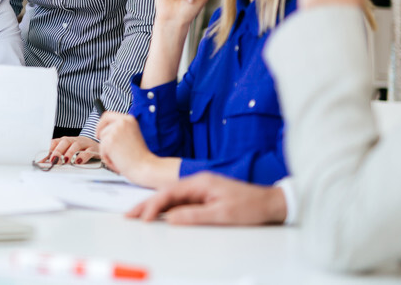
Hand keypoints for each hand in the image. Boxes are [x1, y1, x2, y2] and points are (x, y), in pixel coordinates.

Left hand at [46, 136, 98, 164]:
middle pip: (64, 142)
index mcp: (65, 141)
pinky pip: (88, 151)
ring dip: (70, 153)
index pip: (55, 142)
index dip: (48, 150)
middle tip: (53, 160)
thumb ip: (56, 156)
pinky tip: (78, 162)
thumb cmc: (77, 149)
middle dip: (58, 151)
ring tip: (65, 161)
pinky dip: (83, 156)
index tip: (43, 160)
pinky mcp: (92, 149)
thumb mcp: (66, 151)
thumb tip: (43, 163)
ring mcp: (83, 143)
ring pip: (76, 145)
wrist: (95, 144)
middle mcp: (73, 140)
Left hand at [97, 112, 159, 183]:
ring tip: (120, 157)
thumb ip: (121, 130)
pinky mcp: (109, 141)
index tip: (100, 131)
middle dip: (101, 136)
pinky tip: (118, 161)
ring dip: (107, 150)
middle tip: (103, 144)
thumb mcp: (132, 136)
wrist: (145, 167)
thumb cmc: (140, 157)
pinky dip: (107, 158)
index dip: (101, 123)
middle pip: (102, 126)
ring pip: (102, 139)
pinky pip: (101, 150)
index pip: (108, 115)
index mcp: (129, 119)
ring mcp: (115, 130)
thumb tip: (106, 130)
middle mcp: (122, 122)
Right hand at [126, 173, 286, 225]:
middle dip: (146, 204)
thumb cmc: (251, 206)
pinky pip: (181, 203)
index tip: (142, 218)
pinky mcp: (205, 197)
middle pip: (166, 193)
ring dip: (154, 207)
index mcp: (200, 182)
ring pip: (171, 198)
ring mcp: (201, 190)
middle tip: (129, 215)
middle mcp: (198, 183)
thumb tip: (171, 218)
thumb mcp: (223, 214)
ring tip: (138, 216)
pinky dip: (167, 210)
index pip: (169, 193)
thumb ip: (195, 216)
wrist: (271, 203)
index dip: (153, 205)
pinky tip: (160, 216)